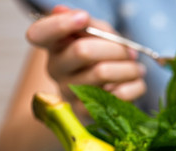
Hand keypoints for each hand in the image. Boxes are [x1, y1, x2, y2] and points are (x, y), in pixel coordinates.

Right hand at [26, 5, 145, 102]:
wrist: (108, 95)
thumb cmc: (103, 58)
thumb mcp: (98, 36)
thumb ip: (90, 25)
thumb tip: (68, 13)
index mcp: (54, 47)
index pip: (39, 34)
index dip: (60, 24)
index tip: (83, 17)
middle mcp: (56, 70)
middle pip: (83, 51)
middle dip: (116, 48)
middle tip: (131, 52)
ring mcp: (69, 93)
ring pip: (103, 73)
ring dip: (129, 68)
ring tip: (136, 68)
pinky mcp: (87, 113)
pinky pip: (118, 96)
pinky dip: (135, 86)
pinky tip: (134, 83)